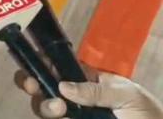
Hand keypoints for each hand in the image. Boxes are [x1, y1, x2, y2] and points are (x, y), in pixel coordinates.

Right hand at [19, 70, 162, 118]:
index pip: (58, 67)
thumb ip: (96, 90)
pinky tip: (59, 118)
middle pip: (43, 87)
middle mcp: (75, 97)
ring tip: (57, 110)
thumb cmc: (146, 113)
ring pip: (44, 108)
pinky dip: (50, 118)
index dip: (41, 63)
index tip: (33, 64)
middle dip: (31, 83)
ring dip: (43, 105)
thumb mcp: (126, 95)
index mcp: (87, 80)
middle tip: (33, 86)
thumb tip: (63, 86)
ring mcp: (73, 115)